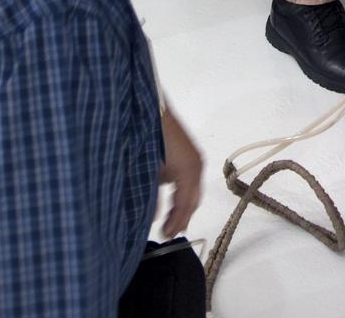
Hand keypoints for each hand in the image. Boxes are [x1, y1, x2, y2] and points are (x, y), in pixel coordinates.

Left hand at [157, 107, 202, 238]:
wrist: (151, 107)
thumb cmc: (149, 138)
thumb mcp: (147, 171)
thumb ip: (151, 197)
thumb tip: (153, 218)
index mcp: (188, 172)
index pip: (185, 207)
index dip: (175, 224)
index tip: (164, 236)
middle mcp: (196, 166)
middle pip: (193, 200)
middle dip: (183, 218)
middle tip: (169, 233)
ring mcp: (194, 158)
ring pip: (193, 190)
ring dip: (183, 205)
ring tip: (170, 220)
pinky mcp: (189, 152)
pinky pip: (191, 179)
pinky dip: (183, 192)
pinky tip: (171, 197)